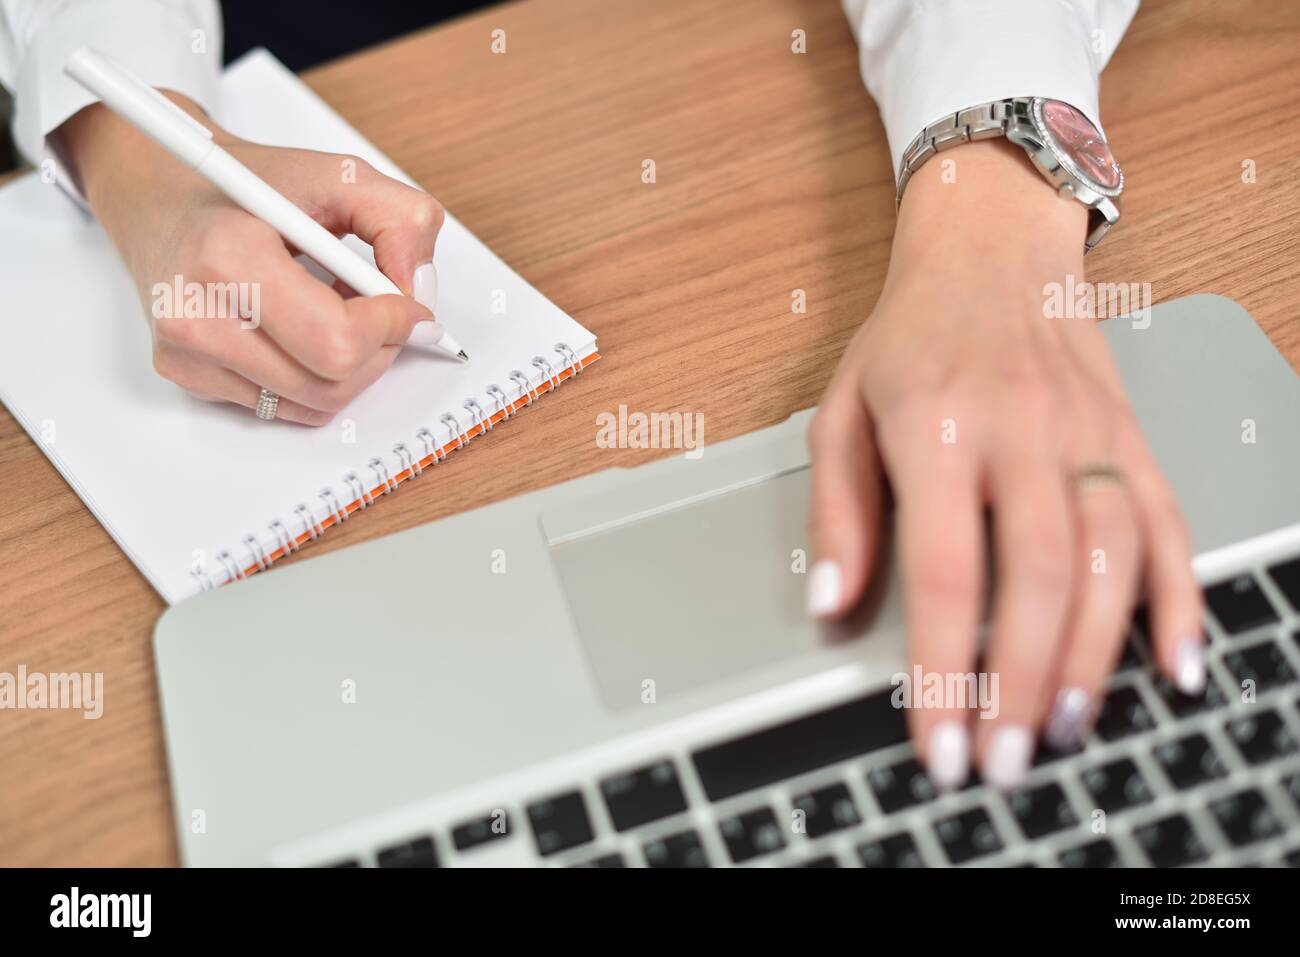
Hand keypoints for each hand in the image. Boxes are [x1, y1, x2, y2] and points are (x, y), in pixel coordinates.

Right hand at [58, 92, 441, 424]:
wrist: (161, 194)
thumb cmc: (247, 186)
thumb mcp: (336, 175)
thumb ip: (400, 220)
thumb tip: (418, 289)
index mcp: (227, 259)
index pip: (335, 341)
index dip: (389, 327)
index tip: (405, 303)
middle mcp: (196, 316)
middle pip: (332, 384)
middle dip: (377, 350)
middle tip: (380, 309)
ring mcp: (187, 355)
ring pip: (316, 404)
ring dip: (349, 365)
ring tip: (335, 309)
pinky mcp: (187, 378)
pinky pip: (285, 406)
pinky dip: (313, 375)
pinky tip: (301, 328)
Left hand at [806, 140, 1202, 789]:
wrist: (991, 252)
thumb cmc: (908, 339)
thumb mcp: (839, 412)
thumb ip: (837, 512)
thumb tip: (830, 606)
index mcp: (934, 427)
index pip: (941, 572)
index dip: (940, 671)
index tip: (938, 743)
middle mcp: (1020, 431)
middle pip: (1035, 577)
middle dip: (1019, 683)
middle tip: (1005, 762)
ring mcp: (1086, 434)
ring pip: (1111, 557)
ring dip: (1095, 654)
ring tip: (1067, 728)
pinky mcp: (1131, 437)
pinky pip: (1168, 523)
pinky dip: (1178, 598)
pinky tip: (1175, 662)